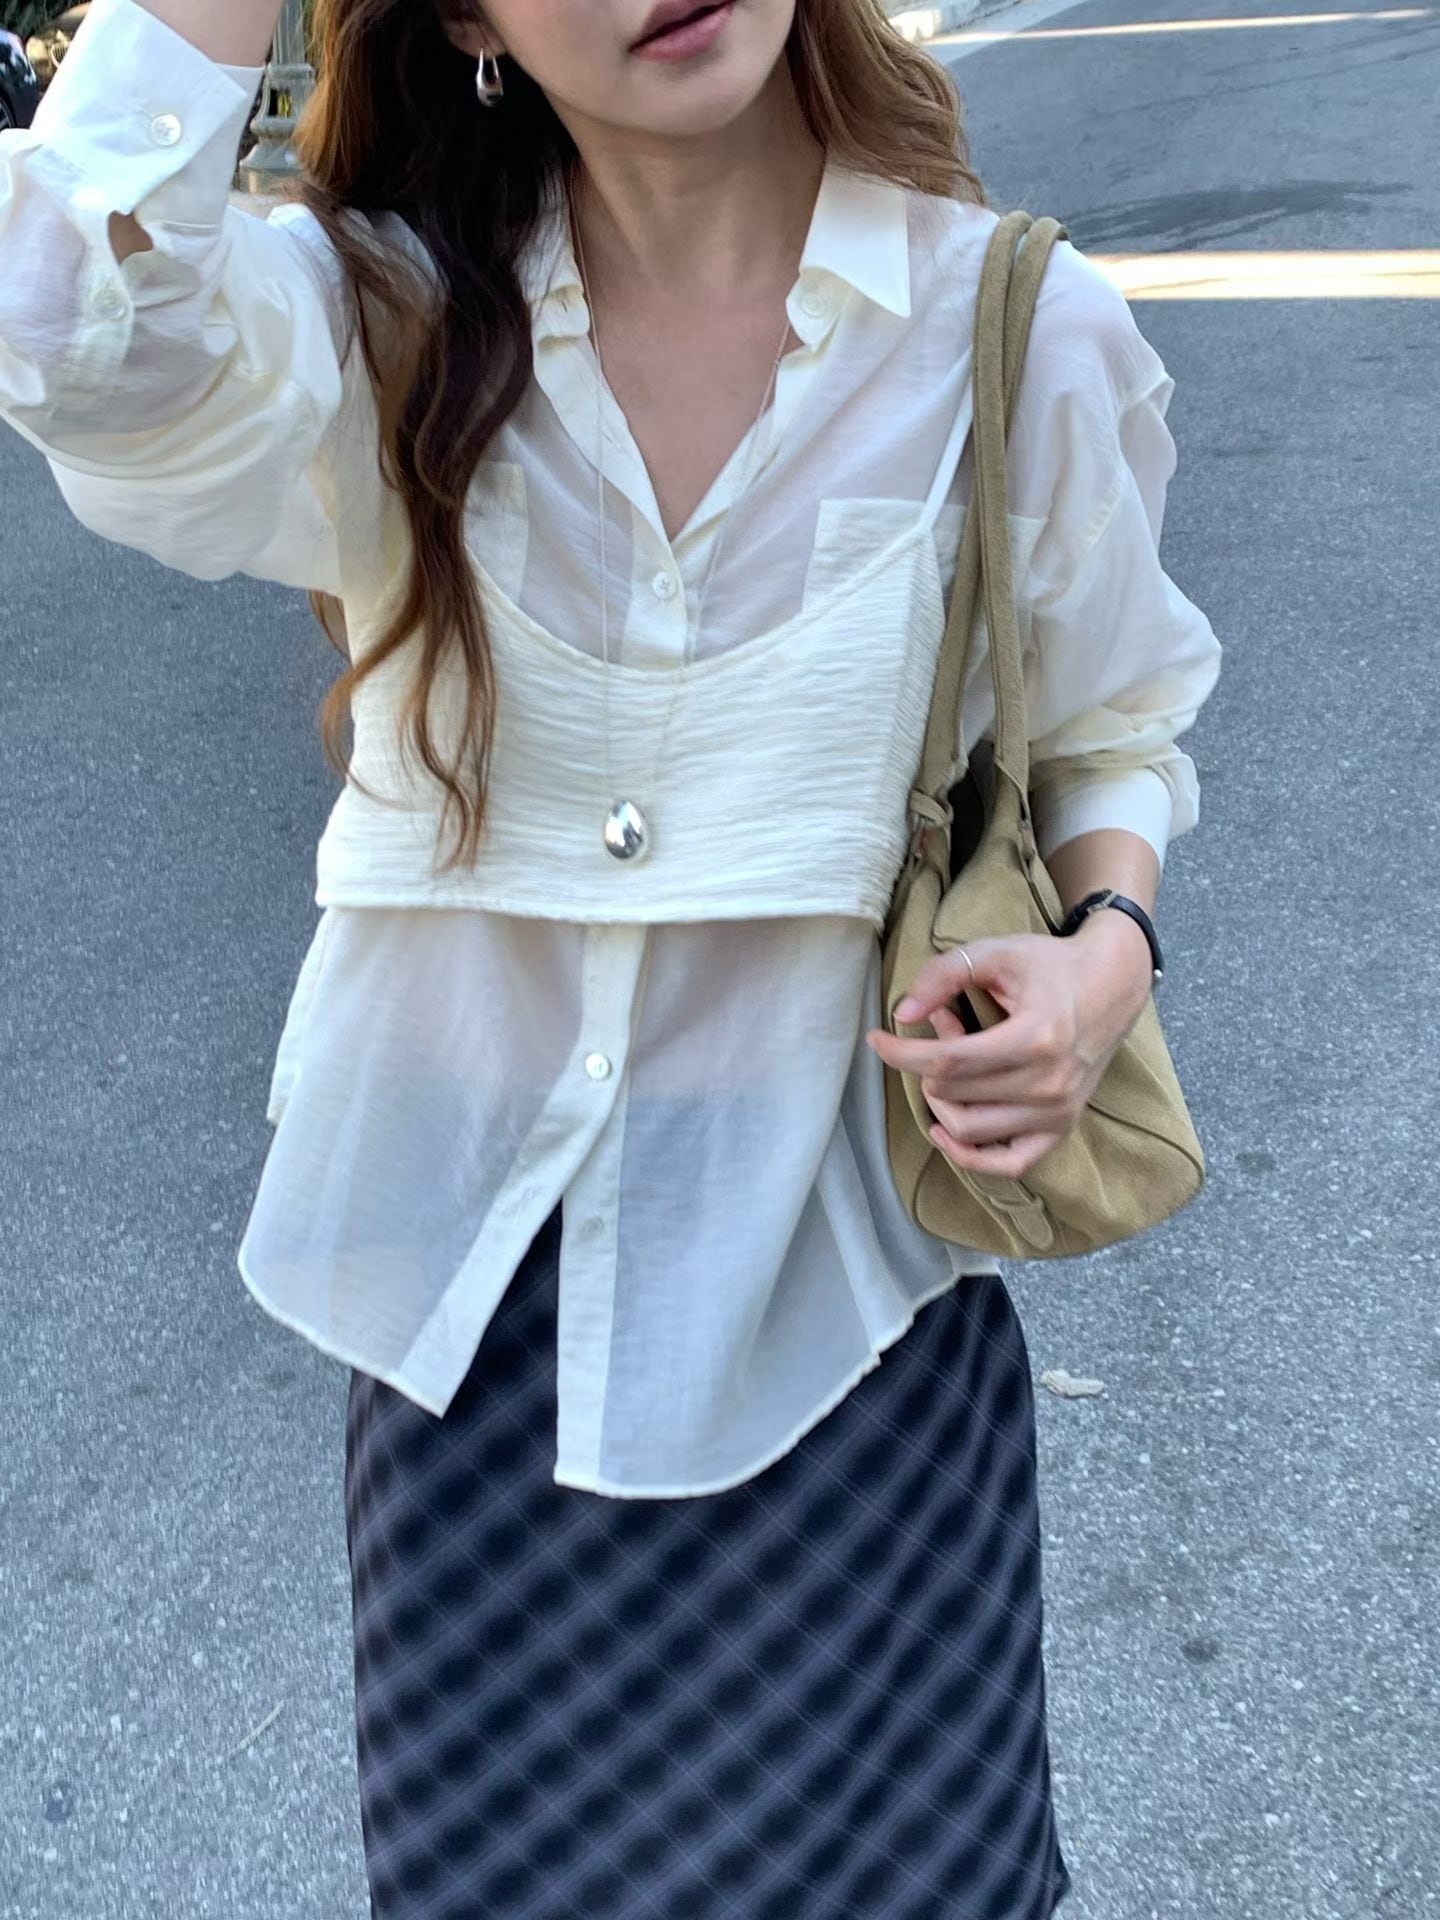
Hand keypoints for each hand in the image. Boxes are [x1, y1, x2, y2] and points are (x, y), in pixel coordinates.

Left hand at [864, 911, 1155, 1179]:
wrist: (1113, 984)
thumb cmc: (1051, 966)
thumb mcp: (997, 953)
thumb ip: (946, 974)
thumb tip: (903, 1014)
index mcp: (1036, 1038)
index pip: (948, 1062)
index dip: (902, 1053)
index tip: (877, 1039)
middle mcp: (1050, 1084)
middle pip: (953, 1094)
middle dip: (928, 1060)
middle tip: (941, 1025)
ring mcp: (1058, 1112)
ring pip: (967, 1130)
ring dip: (941, 1098)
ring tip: (951, 1062)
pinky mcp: (1061, 1127)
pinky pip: (1008, 1164)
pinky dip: (970, 1157)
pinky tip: (944, 1130)